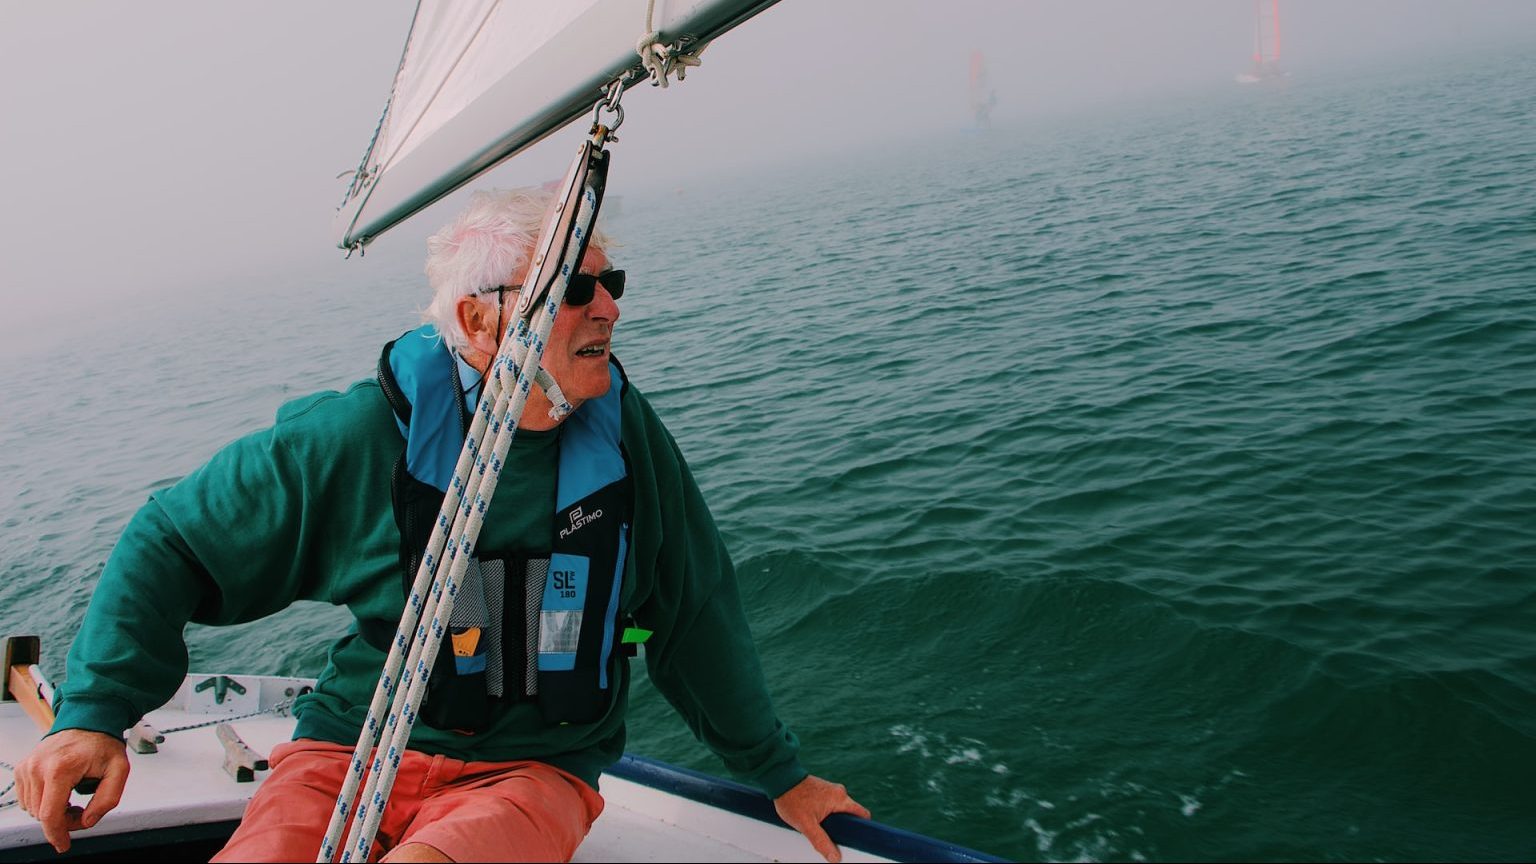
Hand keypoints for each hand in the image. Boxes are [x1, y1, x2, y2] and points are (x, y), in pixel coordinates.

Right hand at [14, 729, 129, 853]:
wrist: (87, 721)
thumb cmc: (102, 744)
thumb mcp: (119, 770)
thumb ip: (108, 799)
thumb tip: (87, 821)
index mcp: (60, 769)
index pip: (50, 814)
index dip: (57, 834)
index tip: (63, 845)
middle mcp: (38, 767)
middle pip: (42, 815)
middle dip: (62, 821)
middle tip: (82, 811)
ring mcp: (27, 767)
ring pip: (33, 809)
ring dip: (53, 812)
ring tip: (73, 799)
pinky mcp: (22, 768)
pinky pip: (28, 799)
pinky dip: (43, 802)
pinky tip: (60, 793)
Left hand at [773, 774, 871, 862]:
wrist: (779, 779)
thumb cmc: (792, 799)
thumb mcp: (807, 825)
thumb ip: (821, 841)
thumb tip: (835, 858)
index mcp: (840, 798)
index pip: (862, 814)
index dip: (861, 828)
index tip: (855, 839)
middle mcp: (839, 792)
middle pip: (850, 814)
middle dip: (844, 827)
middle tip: (834, 837)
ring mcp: (831, 789)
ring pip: (840, 810)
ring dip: (834, 820)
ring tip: (821, 828)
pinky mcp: (823, 790)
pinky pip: (831, 804)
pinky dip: (827, 813)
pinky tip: (816, 819)